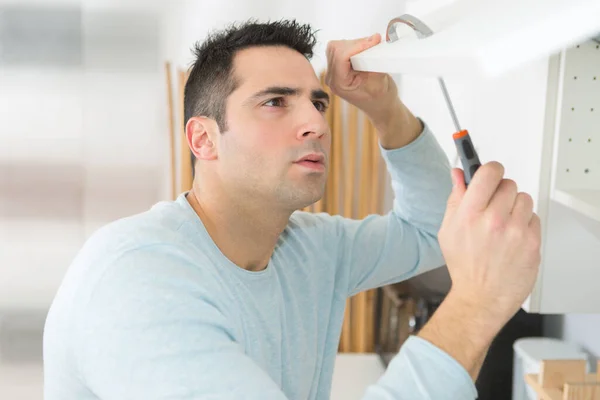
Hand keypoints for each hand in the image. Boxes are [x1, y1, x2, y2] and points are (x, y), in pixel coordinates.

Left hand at [325, 34, 397, 118]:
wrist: (381, 107)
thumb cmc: (381, 99)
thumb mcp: (380, 81)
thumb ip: (373, 61)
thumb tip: (373, 40)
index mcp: (339, 83)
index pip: (341, 56)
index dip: (358, 45)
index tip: (374, 41)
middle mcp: (332, 77)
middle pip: (337, 48)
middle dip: (357, 44)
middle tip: (374, 45)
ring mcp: (334, 72)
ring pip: (337, 46)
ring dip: (355, 44)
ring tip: (370, 50)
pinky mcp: (338, 68)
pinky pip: (341, 49)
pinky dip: (354, 46)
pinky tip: (365, 52)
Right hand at [438, 162, 541, 324]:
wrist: (481, 297)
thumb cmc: (464, 265)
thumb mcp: (448, 229)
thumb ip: (455, 198)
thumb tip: (458, 173)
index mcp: (469, 214)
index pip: (489, 172)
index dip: (491, 169)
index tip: (490, 173)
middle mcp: (494, 220)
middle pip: (508, 184)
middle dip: (501, 192)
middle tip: (493, 207)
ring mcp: (516, 231)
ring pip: (524, 198)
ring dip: (515, 207)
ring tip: (503, 225)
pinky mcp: (532, 242)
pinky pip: (533, 217)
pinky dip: (524, 224)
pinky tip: (512, 238)